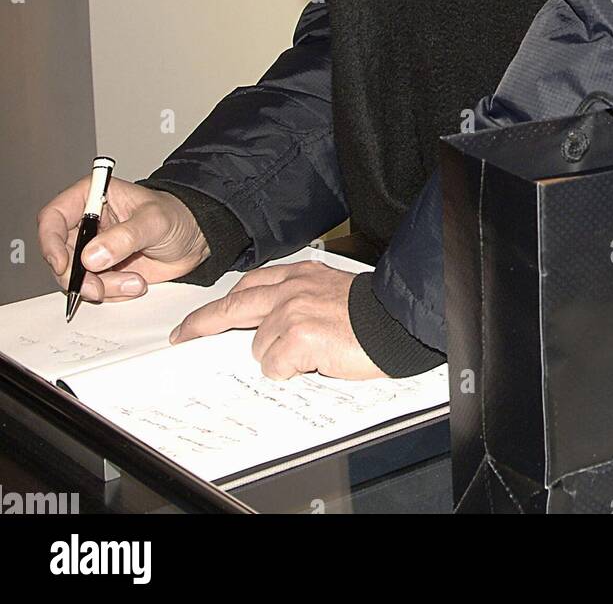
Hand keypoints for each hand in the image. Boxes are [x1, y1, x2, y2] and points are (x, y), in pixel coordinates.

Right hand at [38, 176, 209, 302]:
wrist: (196, 239)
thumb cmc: (177, 216)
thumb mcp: (154, 221)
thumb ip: (125, 237)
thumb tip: (91, 256)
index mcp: (91, 196)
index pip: (53, 217)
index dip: (50, 242)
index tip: (63, 265)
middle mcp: (87, 223)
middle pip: (59, 254)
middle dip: (77, 276)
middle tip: (99, 288)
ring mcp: (93, 249)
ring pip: (75, 277)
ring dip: (101, 287)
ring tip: (134, 283)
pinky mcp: (103, 271)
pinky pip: (93, 289)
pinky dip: (112, 293)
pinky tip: (135, 284)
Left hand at [168, 261, 387, 380]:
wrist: (396, 320)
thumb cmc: (370, 313)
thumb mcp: (329, 291)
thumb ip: (298, 299)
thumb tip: (271, 326)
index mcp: (299, 274)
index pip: (249, 285)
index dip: (223, 303)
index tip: (202, 316)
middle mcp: (291, 288)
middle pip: (232, 306)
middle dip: (202, 323)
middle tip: (183, 336)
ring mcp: (292, 311)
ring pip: (258, 346)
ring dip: (276, 357)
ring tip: (310, 356)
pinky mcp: (298, 337)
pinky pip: (275, 365)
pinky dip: (289, 371)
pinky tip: (314, 363)